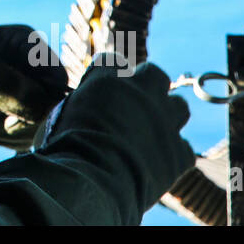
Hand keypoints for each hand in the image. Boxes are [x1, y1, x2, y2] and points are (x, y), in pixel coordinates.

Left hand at [0, 22, 70, 149]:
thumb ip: (9, 87)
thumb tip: (44, 109)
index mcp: (29, 46)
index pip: (60, 83)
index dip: (44, 107)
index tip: (13, 118)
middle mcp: (31, 67)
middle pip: (50, 110)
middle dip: (20, 122)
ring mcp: (22, 89)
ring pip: (35, 126)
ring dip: (5, 131)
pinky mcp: (10, 109)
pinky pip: (19, 134)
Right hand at [35, 52, 195, 215]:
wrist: (94, 182)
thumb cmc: (65, 151)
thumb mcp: (59, 120)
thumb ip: (77, 108)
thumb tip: (79, 113)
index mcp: (107, 80)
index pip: (113, 61)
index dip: (109, 74)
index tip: (103, 89)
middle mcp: (140, 93)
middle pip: (155, 74)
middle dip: (147, 87)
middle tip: (134, 106)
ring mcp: (164, 121)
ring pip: (179, 106)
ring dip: (168, 116)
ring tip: (152, 132)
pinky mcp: (179, 152)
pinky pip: (184, 148)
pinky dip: (173, 154)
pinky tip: (158, 164)